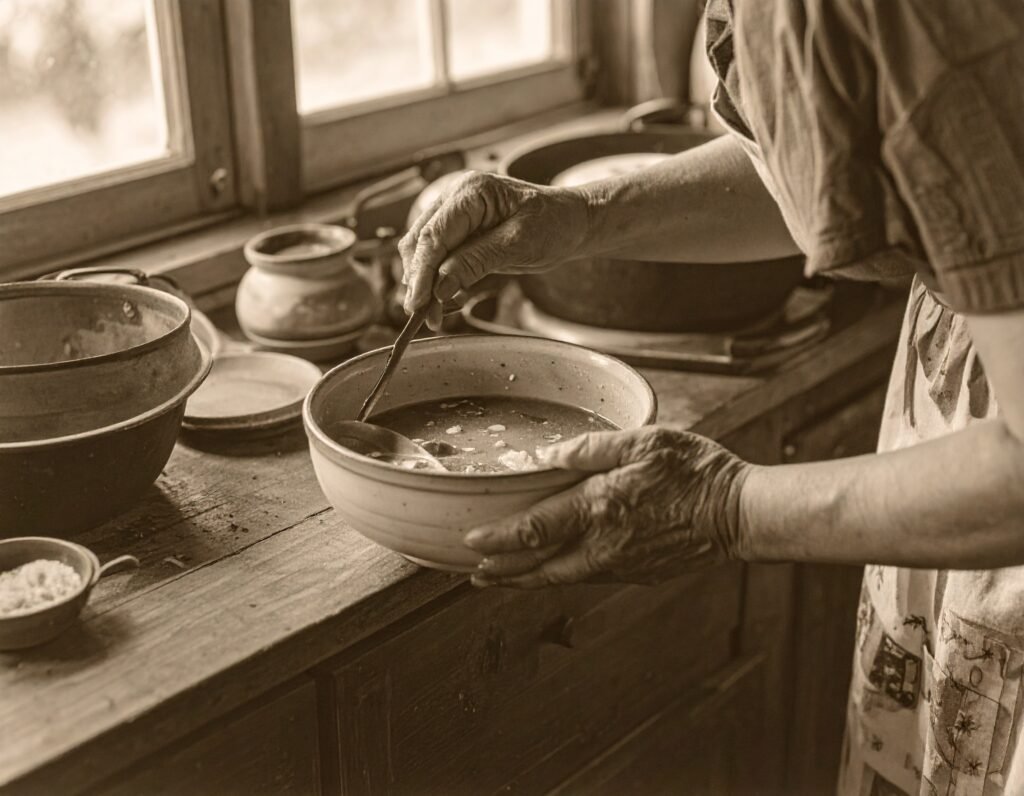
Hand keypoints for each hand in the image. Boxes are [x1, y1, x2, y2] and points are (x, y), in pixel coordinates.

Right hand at [399, 170, 588, 329]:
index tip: (418, 305)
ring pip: (420, 249)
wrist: (569, 221)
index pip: (434, 235)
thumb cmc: (553, 225)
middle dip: (418, 281)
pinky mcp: (456, 229)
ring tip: (434, 314)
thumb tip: (439, 287)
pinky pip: (434, 254)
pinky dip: (433, 279)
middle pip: (419, 241)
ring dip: (423, 282)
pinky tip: (442, 300)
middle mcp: (455, 196)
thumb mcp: (519, 245)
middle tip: (424, 318)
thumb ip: (476, 262)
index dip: (422, 273)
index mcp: (471, 191)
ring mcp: (453, 211)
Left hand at [464, 427, 750, 587]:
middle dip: (503, 571)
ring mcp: (621, 564)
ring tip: (500, 578)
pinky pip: (587, 578)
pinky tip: (552, 570)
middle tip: (473, 574)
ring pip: (561, 578)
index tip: (471, 542)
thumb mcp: (644, 442)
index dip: (500, 538)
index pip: (536, 528)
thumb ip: (592, 450)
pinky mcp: (637, 574)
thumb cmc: (696, 471)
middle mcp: (604, 544)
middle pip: (540, 566)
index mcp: (602, 507)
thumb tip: (547, 457)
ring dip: (527, 579)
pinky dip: (559, 577)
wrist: (740, 514)